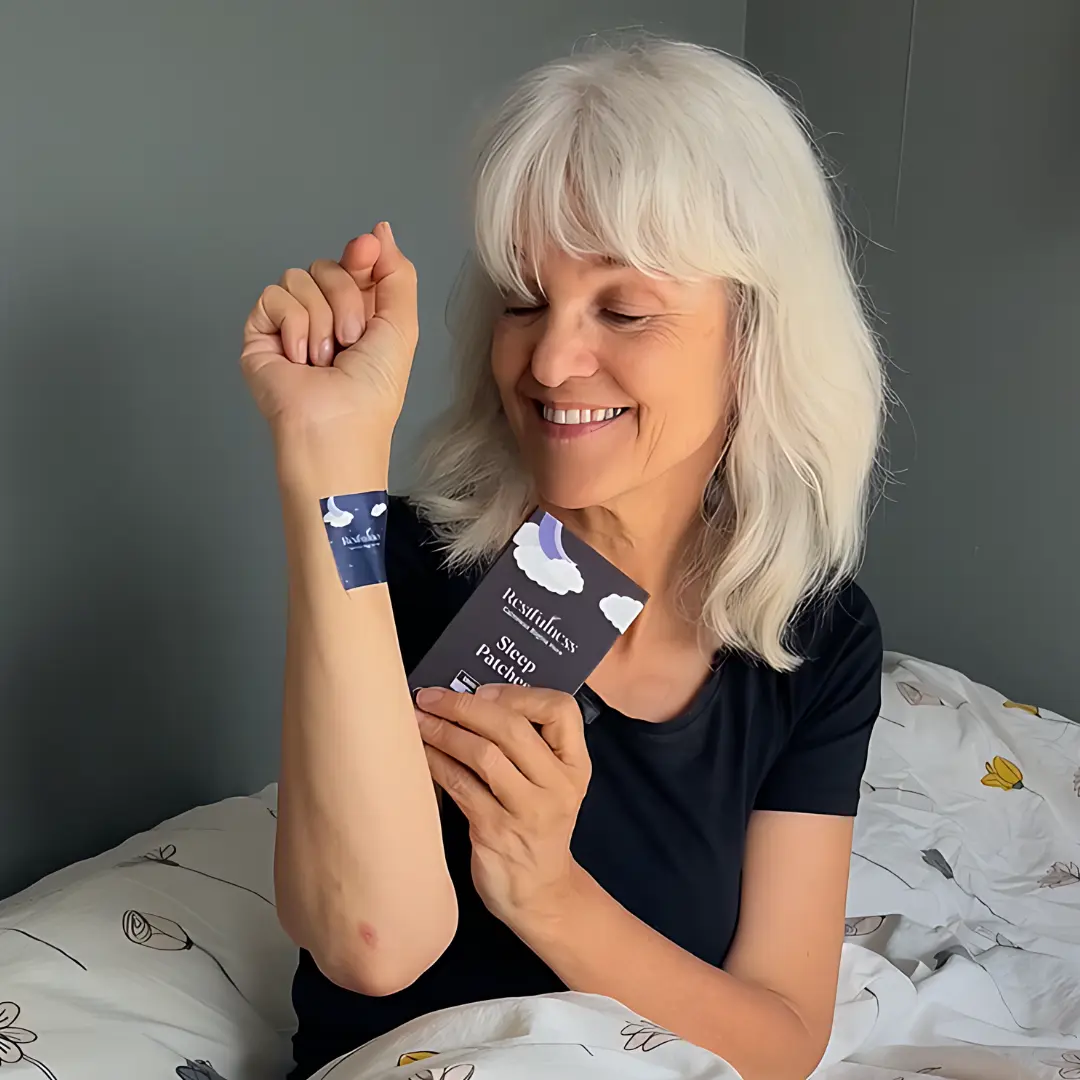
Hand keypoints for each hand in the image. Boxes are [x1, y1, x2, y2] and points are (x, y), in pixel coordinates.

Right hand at [239, 222, 418, 451]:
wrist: (334, 426)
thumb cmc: (371, 393)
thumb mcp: (401, 327)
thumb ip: (398, 275)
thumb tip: (379, 231)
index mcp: (360, 315)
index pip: (355, 264)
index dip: (361, 257)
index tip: (366, 257)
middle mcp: (324, 316)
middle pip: (327, 267)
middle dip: (344, 301)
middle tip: (350, 341)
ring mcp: (290, 324)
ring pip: (299, 278)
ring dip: (319, 320)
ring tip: (323, 359)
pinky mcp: (260, 332)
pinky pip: (273, 296)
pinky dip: (292, 326)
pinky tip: (299, 358)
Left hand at [414, 684, 590, 926]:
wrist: (540, 894)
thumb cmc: (536, 827)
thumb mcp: (551, 784)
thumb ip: (529, 745)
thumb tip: (474, 697)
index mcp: (575, 766)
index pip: (562, 709)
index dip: (519, 693)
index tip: (483, 691)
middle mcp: (558, 786)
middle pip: (512, 728)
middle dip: (465, 706)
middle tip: (431, 697)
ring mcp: (528, 811)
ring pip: (483, 754)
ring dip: (443, 731)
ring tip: (418, 719)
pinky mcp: (495, 832)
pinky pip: (460, 785)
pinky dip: (436, 762)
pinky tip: (421, 752)